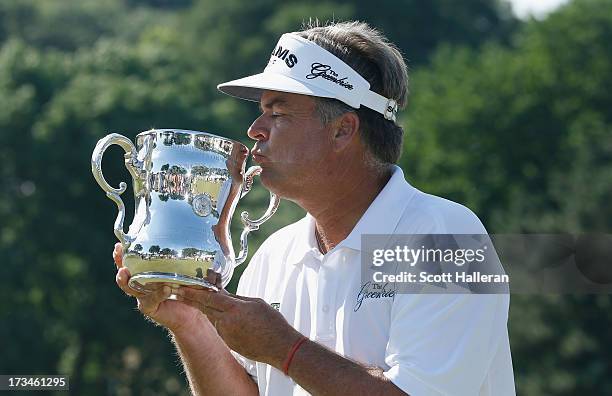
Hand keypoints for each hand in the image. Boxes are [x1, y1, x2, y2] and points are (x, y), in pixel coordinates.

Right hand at [113, 242, 204, 333]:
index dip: (122, 253)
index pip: (131, 261)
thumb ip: (189, 258)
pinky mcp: (150, 307)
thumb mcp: (188, 271)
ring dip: (126, 280)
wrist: (193, 314)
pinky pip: (149, 300)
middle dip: (119, 262)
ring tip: (124, 273)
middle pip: (124, 272)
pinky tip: (165, 288)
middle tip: (119, 253)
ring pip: (130, 287)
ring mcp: (144, 296)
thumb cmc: (191, 289)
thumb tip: (204, 234)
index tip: (119, 244)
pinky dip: (157, 293)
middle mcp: (142, 283)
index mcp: (148, 273)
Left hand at [176, 287, 302, 366]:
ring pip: (214, 318)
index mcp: (234, 309)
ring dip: (211, 311)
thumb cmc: (273, 323)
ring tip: (215, 303)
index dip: (193, 292)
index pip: (208, 298)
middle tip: (181, 292)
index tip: (182, 287)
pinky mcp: (229, 344)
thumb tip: (225, 295)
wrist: (280, 348)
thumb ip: (238, 299)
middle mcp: (226, 323)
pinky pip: (221, 329)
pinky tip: (231, 320)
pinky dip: (222, 322)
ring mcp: (227, 335)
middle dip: (192, 300)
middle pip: (205, 308)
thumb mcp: (256, 303)